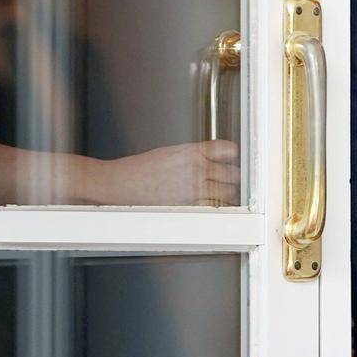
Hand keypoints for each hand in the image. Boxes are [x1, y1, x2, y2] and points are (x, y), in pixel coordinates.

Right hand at [95, 140, 239, 206]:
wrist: (121, 183)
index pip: (225, 149)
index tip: (234, 156)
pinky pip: (211, 206)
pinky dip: (214, 206)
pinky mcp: (187, 205)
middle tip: (231, 178)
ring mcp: (193, 188)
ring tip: (224, 194)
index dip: (232, 154)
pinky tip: (212, 204)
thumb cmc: (140, 169)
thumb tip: (209, 160)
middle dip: (232, 176)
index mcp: (191, 152)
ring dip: (227, 193)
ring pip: (225, 193)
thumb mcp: (170, 153)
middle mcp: (195, 169)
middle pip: (231, 173)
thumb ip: (193, 156)